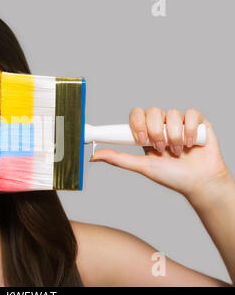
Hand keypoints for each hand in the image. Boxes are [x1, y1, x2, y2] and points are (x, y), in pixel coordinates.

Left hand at [90, 107, 232, 207]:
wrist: (199, 182)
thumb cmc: (172, 176)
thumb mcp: (142, 166)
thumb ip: (119, 159)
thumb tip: (94, 156)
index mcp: (147, 132)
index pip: (137, 115)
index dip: (137, 123)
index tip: (140, 138)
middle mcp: (162, 125)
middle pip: (152, 111)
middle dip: (155, 132)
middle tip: (160, 149)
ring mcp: (179, 122)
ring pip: (171, 114)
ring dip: (173, 136)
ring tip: (176, 151)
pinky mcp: (198, 122)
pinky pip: (191, 114)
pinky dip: (189, 130)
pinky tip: (190, 144)